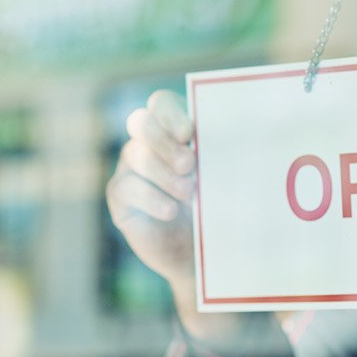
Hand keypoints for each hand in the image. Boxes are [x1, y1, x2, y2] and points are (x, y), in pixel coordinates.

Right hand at [107, 90, 284, 351]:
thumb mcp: (219, 180)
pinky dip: (151, 198)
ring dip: (163, 173)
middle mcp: (145, 143)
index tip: (190, 134)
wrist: (197, 254)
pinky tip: (170, 211)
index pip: (160, 103)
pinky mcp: (119, 196)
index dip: (170, 113)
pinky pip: (126, 187)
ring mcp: (129, 167)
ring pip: (135, 154)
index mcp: (170, 129)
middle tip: (189, 164)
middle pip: (140, 121)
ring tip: (188, 193)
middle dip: (164, 141)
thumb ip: (218, 158)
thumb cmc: (213, 209)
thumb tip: (237, 140)